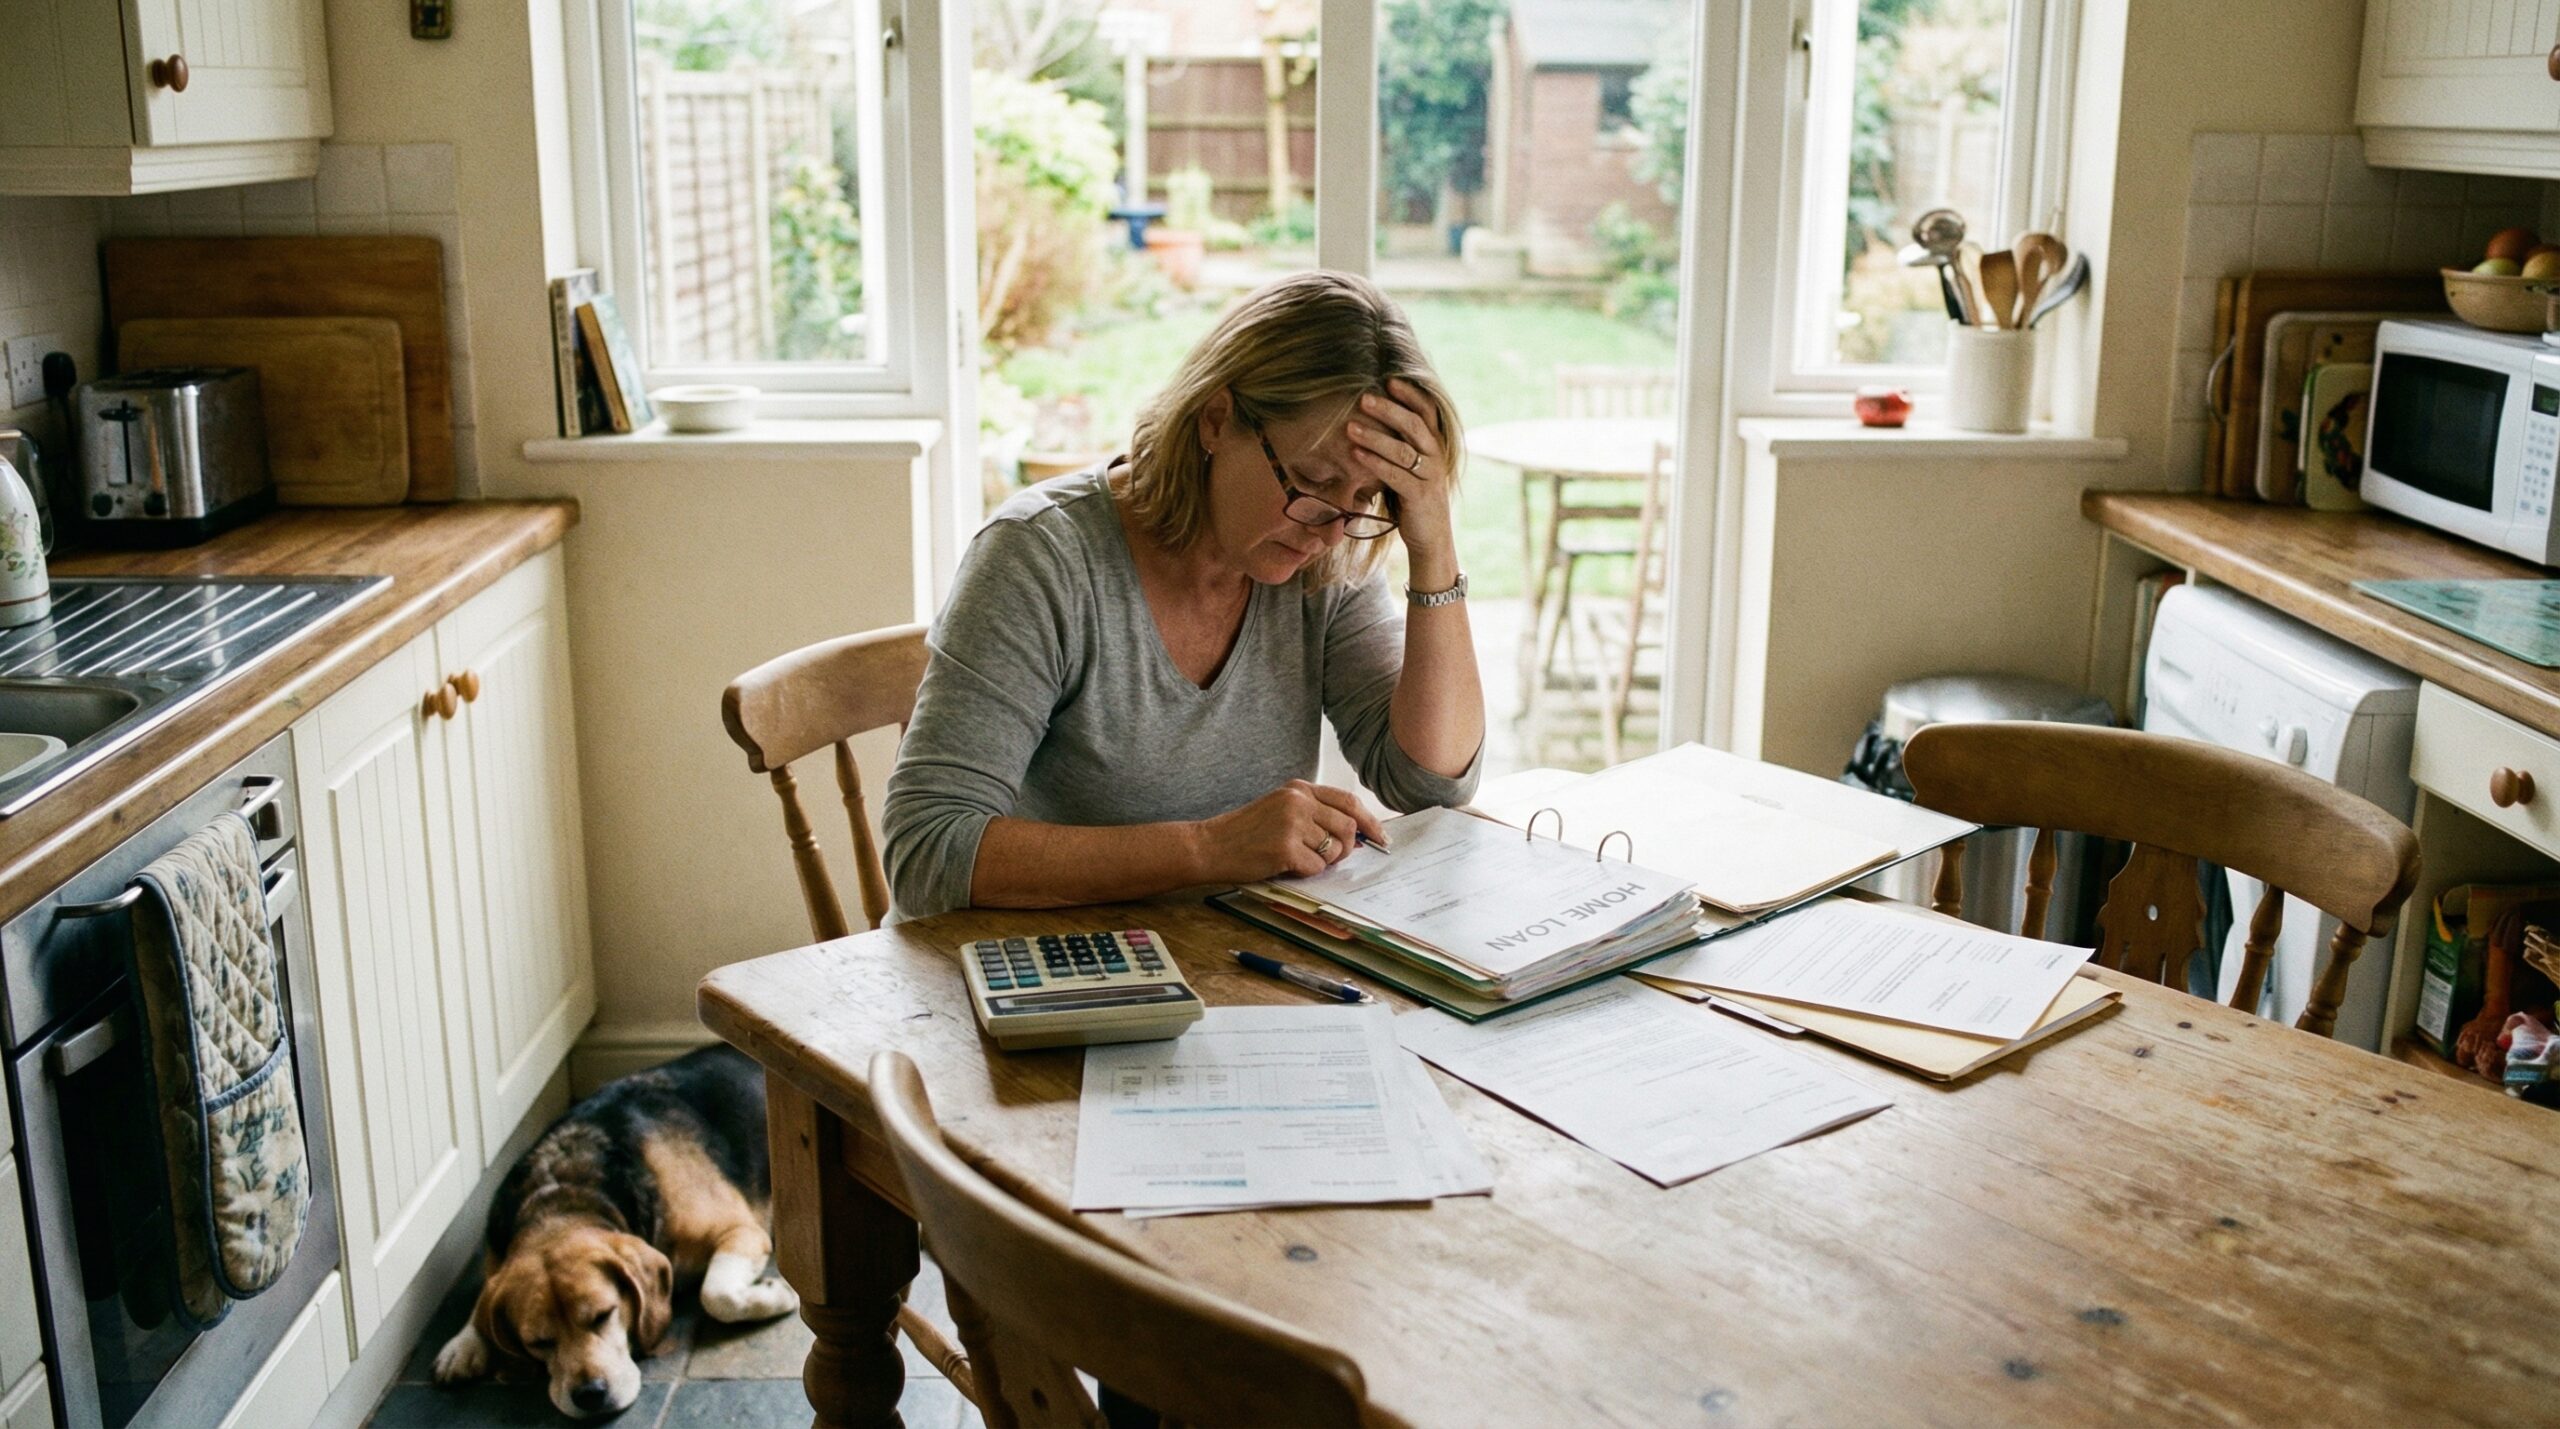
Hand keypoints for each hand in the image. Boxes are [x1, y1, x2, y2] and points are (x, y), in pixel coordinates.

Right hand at [1196, 780, 1386, 881]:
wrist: (1210, 845)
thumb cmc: (1245, 833)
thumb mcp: (1280, 809)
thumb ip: (1314, 814)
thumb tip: (1356, 835)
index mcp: (1299, 788)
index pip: (1348, 801)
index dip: (1370, 820)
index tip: (1381, 836)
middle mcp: (1298, 801)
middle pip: (1348, 827)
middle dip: (1347, 848)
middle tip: (1332, 858)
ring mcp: (1292, 823)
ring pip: (1334, 850)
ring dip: (1321, 862)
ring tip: (1296, 858)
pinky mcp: (1285, 847)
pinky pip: (1315, 867)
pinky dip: (1304, 872)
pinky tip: (1284, 865)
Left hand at [1347, 379, 1457, 583]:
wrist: (1431, 538)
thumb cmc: (1413, 496)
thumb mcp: (1410, 465)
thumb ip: (1400, 441)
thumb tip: (1373, 414)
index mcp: (1434, 444)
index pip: (1427, 411)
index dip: (1410, 394)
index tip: (1389, 379)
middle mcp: (1436, 457)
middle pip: (1415, 425)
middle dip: (1389, 410)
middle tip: (1364, 398)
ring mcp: (1430, 477)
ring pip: (1403, 450)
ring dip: (1375, 436)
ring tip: (1350, 427)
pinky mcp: (1419, 497)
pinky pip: (1396, 475)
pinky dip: (1375, 463)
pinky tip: (1356, 453)